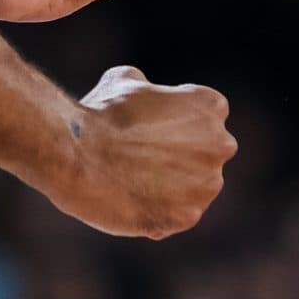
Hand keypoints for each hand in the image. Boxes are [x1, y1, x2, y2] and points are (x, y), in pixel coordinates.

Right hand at [47, 65, 235, 238]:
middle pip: (206, 156)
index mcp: (211, 106)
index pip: (206, 118)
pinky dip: (157, 215)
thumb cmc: (99, 114)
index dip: (177, 124)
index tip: (152, 131)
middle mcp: (220, 144)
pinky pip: (176, 218)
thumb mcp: (123, 81)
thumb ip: (148, 89)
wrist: (78, 154)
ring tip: (133, 183)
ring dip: (172, 190)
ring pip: (194, 190)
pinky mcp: (188, 216)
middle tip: (142, 160)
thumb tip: (144, 91)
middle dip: (182, 159)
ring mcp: (206, 184)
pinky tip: (131, 203)